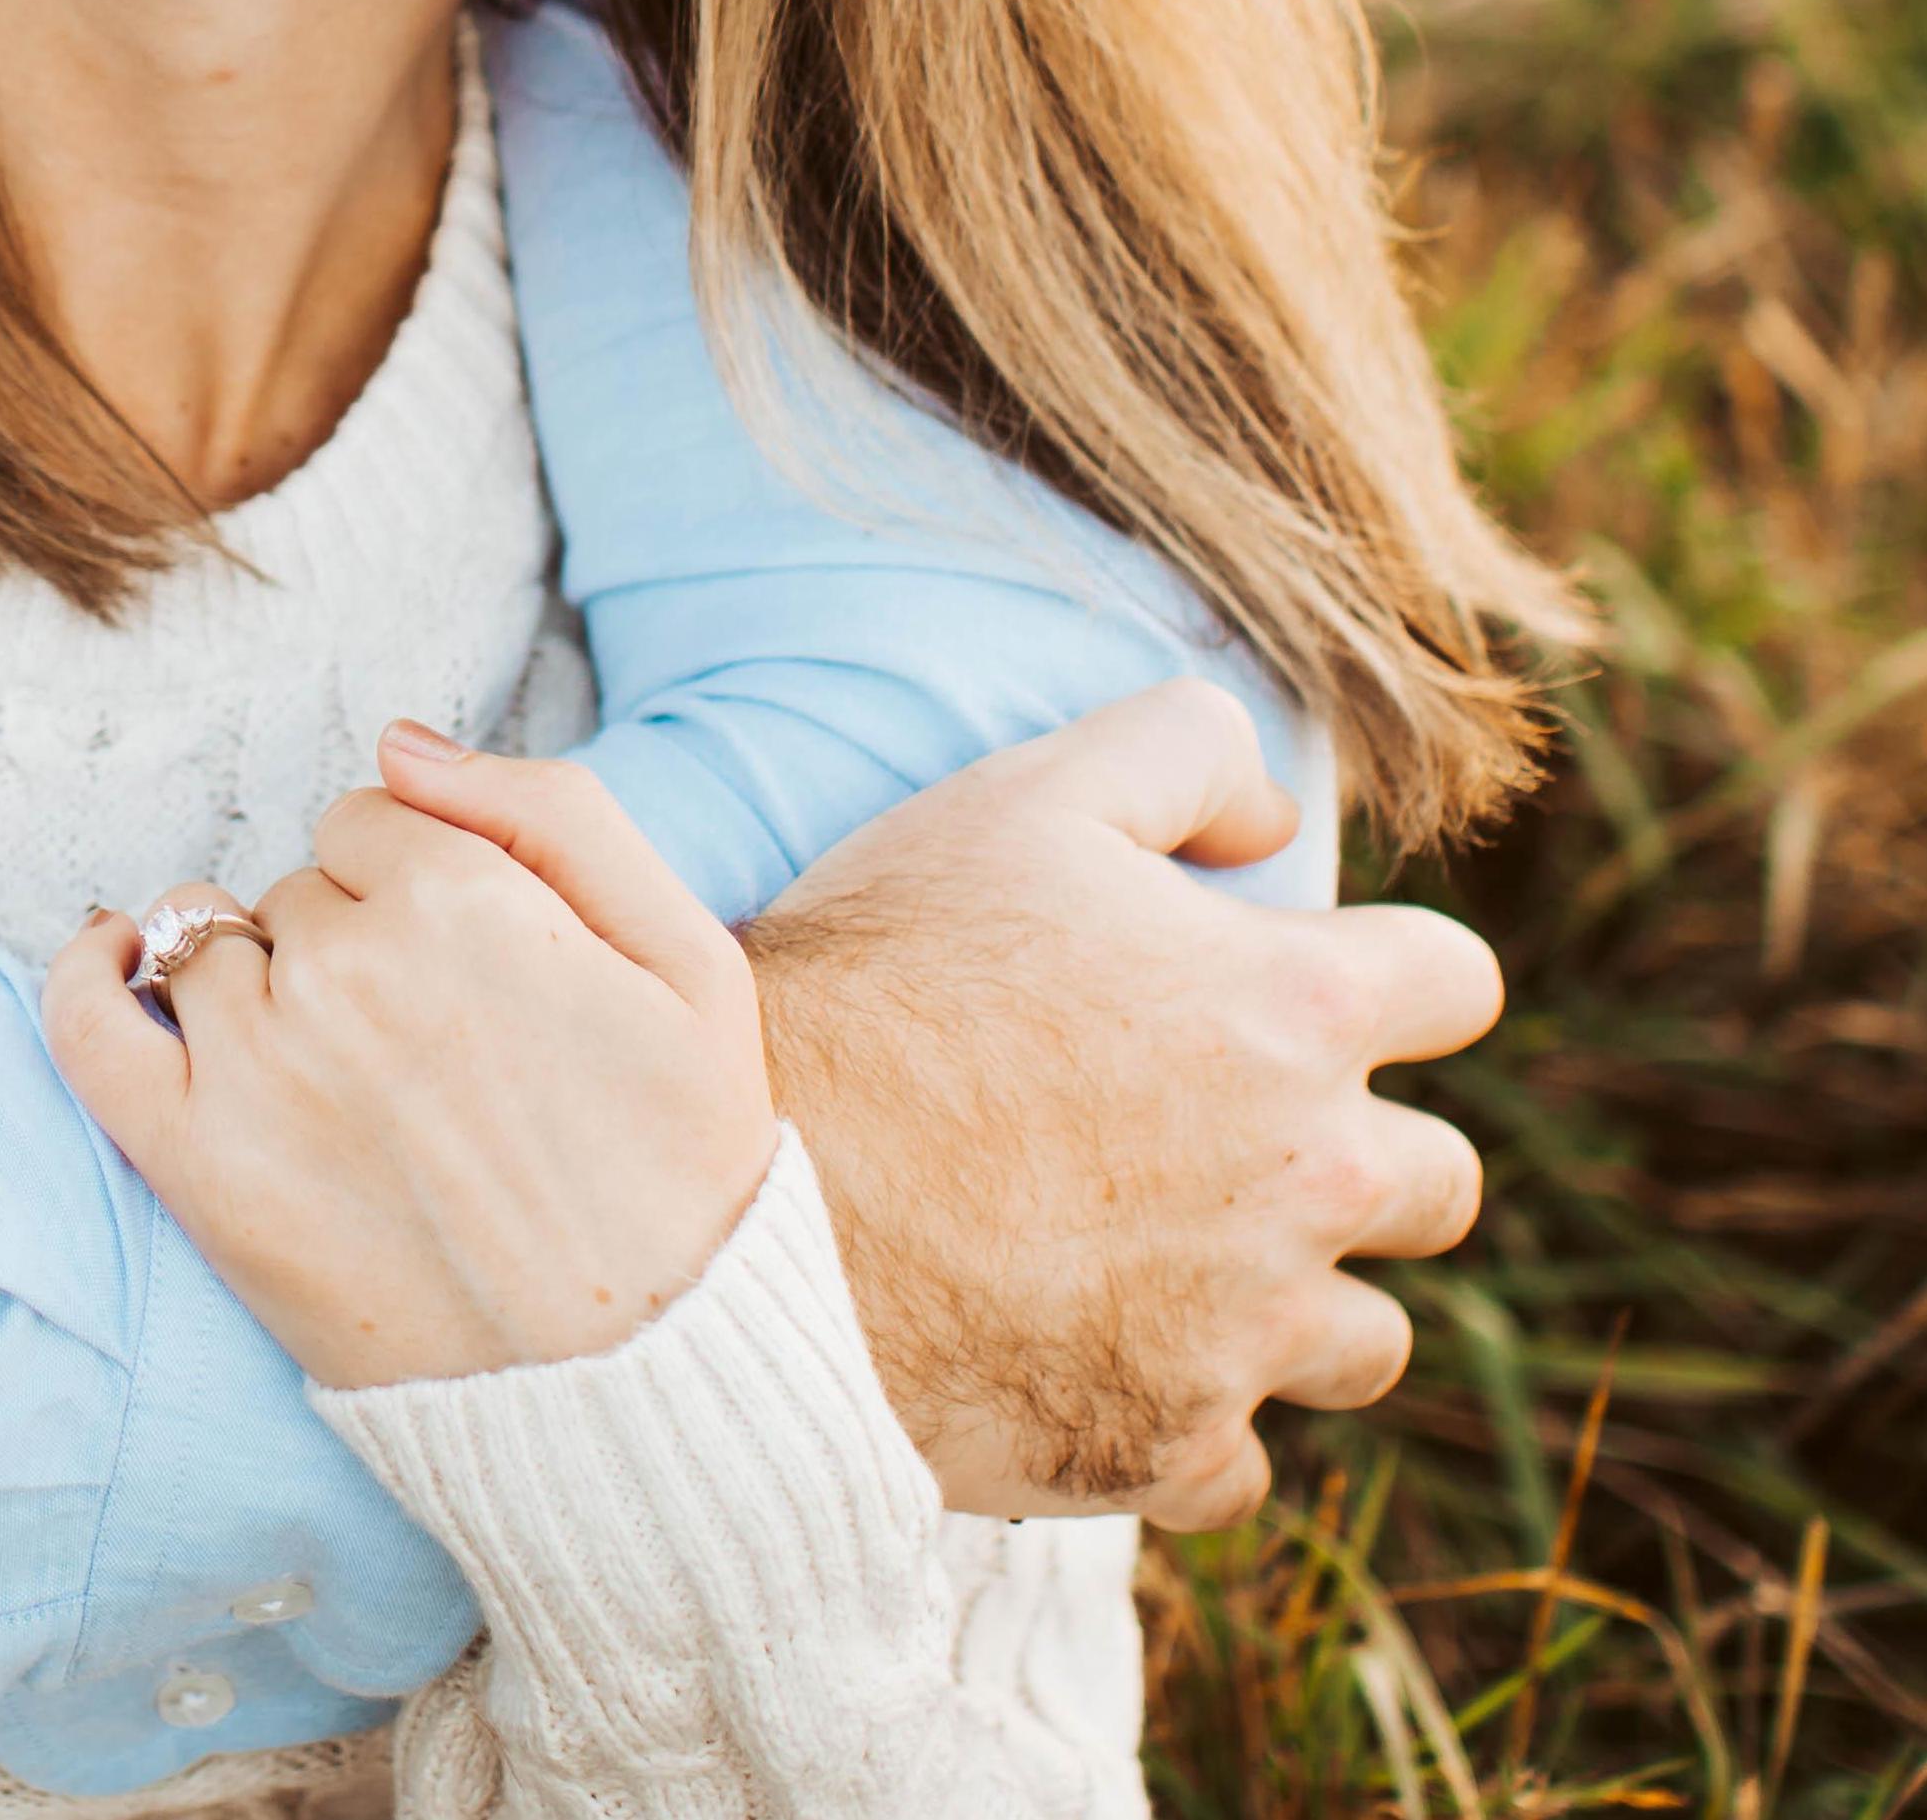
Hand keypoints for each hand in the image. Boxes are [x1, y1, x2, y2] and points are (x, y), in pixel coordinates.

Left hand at [45, 736, 775, 1389]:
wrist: (645, 1395)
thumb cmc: (682, 1175)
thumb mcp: (687, 959)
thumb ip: (551, 809)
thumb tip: (396, 739)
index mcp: (463, 901)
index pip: (373, 825)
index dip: (420, 891)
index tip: (469, 979)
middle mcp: (347, 971)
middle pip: (299, 896)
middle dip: (350, 946)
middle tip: (434, 1063)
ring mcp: (262, 1071)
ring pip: (210, 950)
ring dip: (258, 987)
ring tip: (342, 1080)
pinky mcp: (203, 1171)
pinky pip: (89, 1025)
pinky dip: (85, 975)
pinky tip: (112, 956)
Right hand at [695, 677, 1502, 1525]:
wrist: (754, 1186)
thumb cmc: (886, 977)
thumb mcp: (1021, 797)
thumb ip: (1181, 754)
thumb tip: (1272, 822)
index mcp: (1295, 1012)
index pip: (1459, 986)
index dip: (1391, 976)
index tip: (1307, 988)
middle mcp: (1311, 1180)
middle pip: (1442, 1183)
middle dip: (1357, 1151)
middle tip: (1221, 1128)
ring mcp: (1249, 1332)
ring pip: (1366, 1342)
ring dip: (1296, 1300)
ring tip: (1164, 1253)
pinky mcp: (1172, 1446)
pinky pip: (1241, 1459)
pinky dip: (1186, 1414)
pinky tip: (1091, 1351)